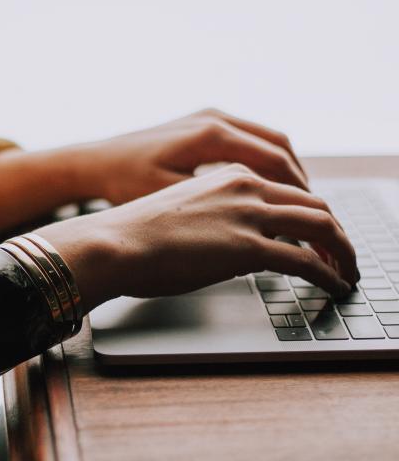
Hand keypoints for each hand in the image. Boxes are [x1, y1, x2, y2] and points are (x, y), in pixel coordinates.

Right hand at [36, 163, 357, 311]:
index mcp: (229, 174)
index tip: (318, 234)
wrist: (113, 242)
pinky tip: (333, 285)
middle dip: (336, 233)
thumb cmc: (134, 233)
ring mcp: (248, 214)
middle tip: (343, 254)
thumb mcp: (181, 211)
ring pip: (321, 226)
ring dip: (342, 251)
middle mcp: (245, 186)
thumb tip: (227, 243)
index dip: (312, 213)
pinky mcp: (247, 247)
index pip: (288, 189)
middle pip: (314, 204)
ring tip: (347, 272)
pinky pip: (306, 260)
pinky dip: (328, 274)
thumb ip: (214, 217)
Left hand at [79, 109, 308, 204]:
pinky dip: (265, 161)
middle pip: (278, 146)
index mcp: (211, 135)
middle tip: (313, 212)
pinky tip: (266, 187)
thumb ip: (215, 208)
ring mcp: (209, 116)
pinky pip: (248, 138)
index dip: (298, 191)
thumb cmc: (125, 183)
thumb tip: (257, 228)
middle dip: (299, 180)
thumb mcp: (170, 199)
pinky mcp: (202, 123)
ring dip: (285, 169)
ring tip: (296, 202)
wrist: (95, 162)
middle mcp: (214, 118)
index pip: (274, 160)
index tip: (311, 217)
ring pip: (266, 139)